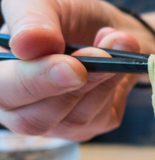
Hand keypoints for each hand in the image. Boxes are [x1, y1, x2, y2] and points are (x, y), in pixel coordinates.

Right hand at [0, 0, 141, 140]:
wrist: (109, 30)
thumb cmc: (68, 17)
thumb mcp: (46, 3)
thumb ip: (31, 20)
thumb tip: (25, 45)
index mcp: (0, 74)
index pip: (4, 92)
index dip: (35, 82)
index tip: (72, 66)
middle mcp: (20, 106)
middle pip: (35, 120)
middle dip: (73, 87)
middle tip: (100, 55)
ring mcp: (56, 122)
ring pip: (74, 120)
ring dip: (100, 80)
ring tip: (112, 42)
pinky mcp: (90, 126)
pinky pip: (101, 118)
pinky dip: (113, 85)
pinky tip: (117, 62)